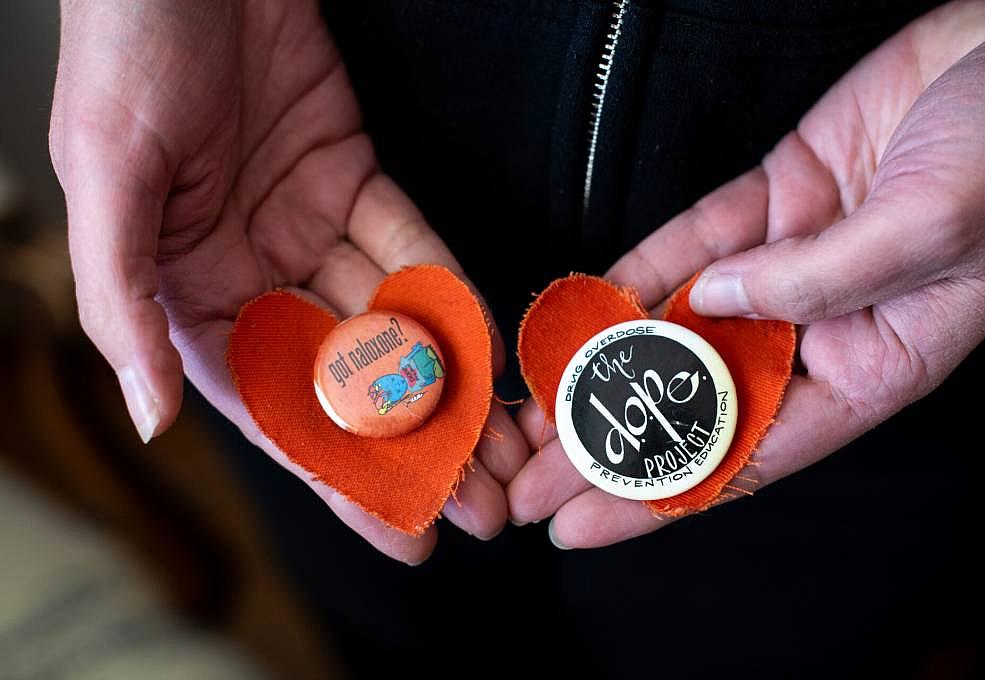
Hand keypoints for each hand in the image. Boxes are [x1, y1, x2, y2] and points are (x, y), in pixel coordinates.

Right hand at [49, 0, 526, 563]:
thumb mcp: (107, 177)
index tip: (404, 534)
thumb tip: (151, 419)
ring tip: (507, 452)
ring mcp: (304, 227)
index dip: (339, 477)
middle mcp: (250, 271)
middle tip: (486, 511)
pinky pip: (410, 247)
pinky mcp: (350, 177)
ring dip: (451, 387)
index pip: (273, 407)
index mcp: (184, 290)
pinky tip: (491, 353)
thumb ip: (124, 302)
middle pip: (347, 381)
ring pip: (390, 325)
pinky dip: (451, 298)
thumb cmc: (124, 51)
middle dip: (416, 449)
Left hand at [508, 0, 984, 547]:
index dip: (659, 493)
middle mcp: (824, 325)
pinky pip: (688, 243)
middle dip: (608, 445)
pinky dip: (633, 274)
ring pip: (678, 328)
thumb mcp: (931, 230)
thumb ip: (817, 278)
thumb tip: (714, 303)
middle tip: (527, 484)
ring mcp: (791, 262)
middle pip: (696, 401)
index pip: (749, 451)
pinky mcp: (772, 199)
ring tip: (530, 415)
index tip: (581, 521)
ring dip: (601, 368)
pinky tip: (577, 314)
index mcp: (877, 364)